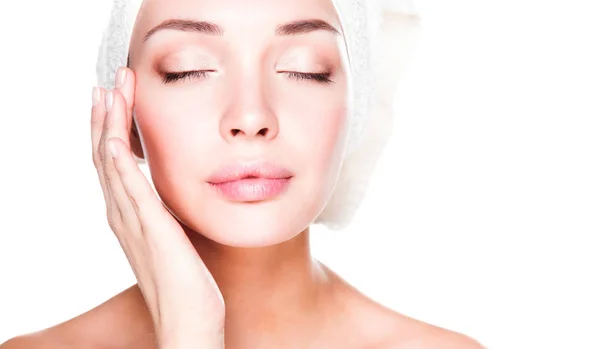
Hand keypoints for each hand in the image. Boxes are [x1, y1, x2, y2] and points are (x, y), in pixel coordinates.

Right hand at [90, 67, 224, 348]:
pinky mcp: (152, 231)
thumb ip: (167, 212)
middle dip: (106, 116)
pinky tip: (116, 140)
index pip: (113, 161)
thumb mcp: (175, 234)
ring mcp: (134, 223)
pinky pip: (131, 192)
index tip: (116, 96)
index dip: (111, 126)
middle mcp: (124, 215)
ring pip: (112, 165)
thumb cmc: (186, 281)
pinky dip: (120, 165)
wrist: (189, 319)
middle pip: (105, 155)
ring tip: (108, 93)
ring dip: (108, 127)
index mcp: (130, 214)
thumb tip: (174, 192)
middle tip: (110, 81)